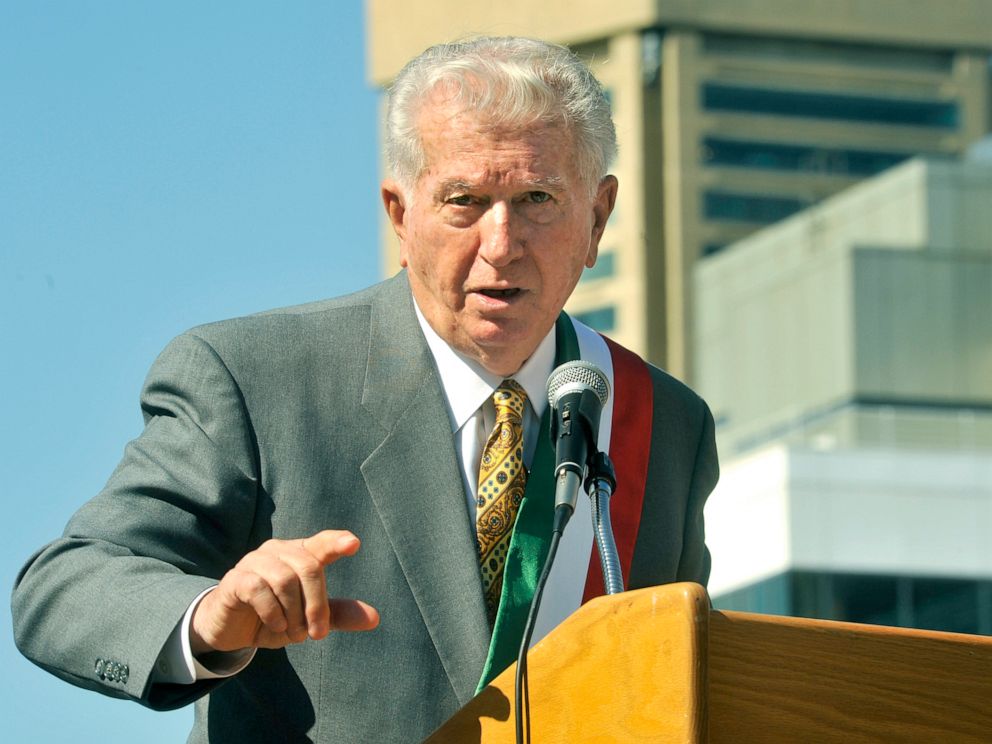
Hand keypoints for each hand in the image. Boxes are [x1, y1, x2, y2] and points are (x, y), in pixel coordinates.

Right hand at [190, 530, 378, 654]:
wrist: (230, 630)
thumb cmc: (275, 616)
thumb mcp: (308, 619)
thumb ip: (337, 615)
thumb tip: (375, 618)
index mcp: (299, 555)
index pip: (321, 544)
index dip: (336, 542)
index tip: (354, 544)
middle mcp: (278, 551)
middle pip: (308, 568)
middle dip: (317, 604)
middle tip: (316, 634)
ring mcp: (254, 562)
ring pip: (285, 579)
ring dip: (293, 613)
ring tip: (292, 632)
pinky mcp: (235, 579)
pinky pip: (258, 588)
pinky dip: (272, 612)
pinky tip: (275, 625)